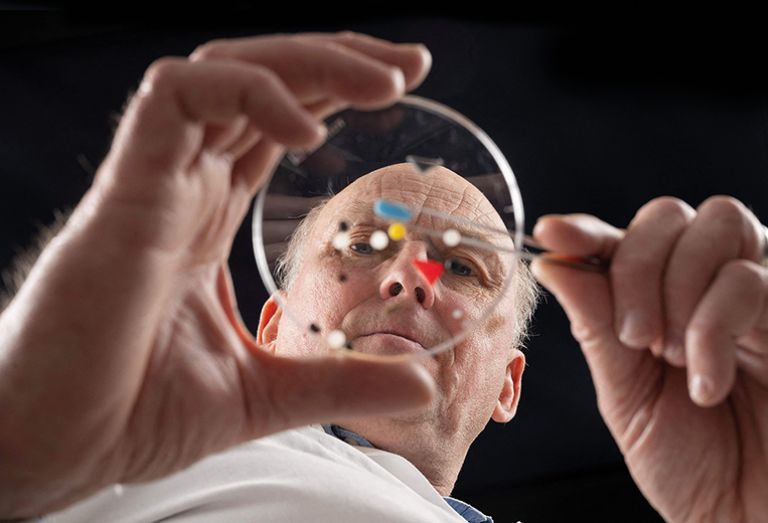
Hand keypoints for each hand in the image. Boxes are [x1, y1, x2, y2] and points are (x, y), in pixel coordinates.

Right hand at [0, 32, 434, 517]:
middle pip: (263, 83)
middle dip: (338, 59)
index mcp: (209, 215)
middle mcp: (184, 185)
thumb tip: (423, 386)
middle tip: (410, 63)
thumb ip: (341, 382)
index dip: (334, 93)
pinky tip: (305, 132)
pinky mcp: (126, 190)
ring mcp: (155, 181)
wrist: (57, 446)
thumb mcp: (265, 392)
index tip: (403, 84)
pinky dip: (247, 94)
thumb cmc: (135, 413)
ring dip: (309, 62)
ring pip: (227, 71)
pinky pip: (176, 98)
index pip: (277, 124)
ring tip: (383, 82)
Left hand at [531, 196, 767, 522]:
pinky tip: (707, 380)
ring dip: (678, 289)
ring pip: (717, 225)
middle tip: (633, 337)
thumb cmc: (687, 459)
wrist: (743, 513)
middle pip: (666, 215)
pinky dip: (714, 329)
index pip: (618, 239)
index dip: (583, 230)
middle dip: (635, 267)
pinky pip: (752, 281)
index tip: (551, 234)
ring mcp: (751, 293)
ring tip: (670, 355)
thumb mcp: (624, 392)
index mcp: (654, 299)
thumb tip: (553, 264)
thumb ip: (595, 326)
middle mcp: (703, 284)